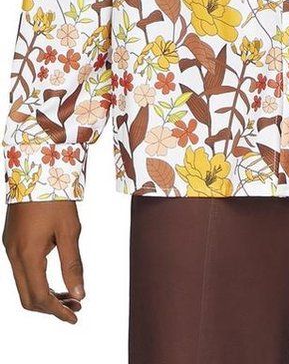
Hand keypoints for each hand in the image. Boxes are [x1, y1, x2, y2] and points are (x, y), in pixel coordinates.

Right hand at [2, 200, 84, 322]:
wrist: (35, 169)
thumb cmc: (55, 198)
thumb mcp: (69, 230)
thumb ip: (72, 264)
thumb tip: (80, 295)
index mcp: (28, 254)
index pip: (40, 297)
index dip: (58, 311)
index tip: (75, 316)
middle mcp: (14, 255)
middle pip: (28, 297)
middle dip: (51, 308)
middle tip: (76, 307)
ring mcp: (10, 248)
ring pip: (24, 285)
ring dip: (46, 295)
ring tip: (71, 296)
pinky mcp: (11, 241)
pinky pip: (22, 271)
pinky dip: (38, 281)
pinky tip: (55, 278)